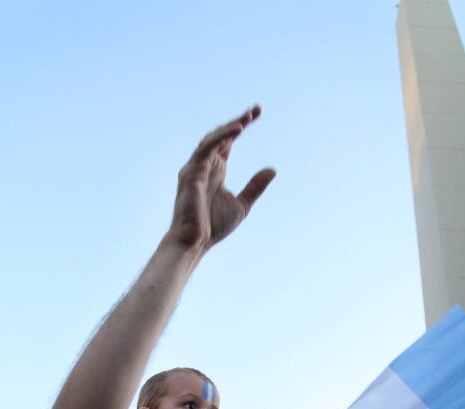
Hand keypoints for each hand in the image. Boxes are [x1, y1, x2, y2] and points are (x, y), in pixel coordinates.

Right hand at [169, 106, 275, 249]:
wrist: (195, 242)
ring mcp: (196, 168)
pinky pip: (206, 148)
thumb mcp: (242, 204)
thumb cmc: (213, 227)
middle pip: (221, 136)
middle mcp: (205, 165)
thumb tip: (272, 170)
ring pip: (213, 139)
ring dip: (229, 127)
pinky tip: (237, 130)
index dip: (240, 126)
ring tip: (247, 118)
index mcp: (216, 171)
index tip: (256, 113)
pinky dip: (221, 137)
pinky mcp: (191, 172)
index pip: (228, 142)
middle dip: (237, 122)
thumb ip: (255, 186)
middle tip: (255, 110)